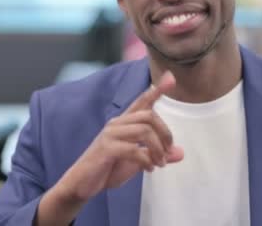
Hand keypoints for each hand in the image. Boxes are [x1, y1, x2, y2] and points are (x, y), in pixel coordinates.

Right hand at [56, 71, 183, 202]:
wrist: (81, 185)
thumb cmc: (108, 169)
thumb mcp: (138, 162)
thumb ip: (157, 155)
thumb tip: (180, 153)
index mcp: (124, 123)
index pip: (142, 101)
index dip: (157, 90)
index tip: (171, 77)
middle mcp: (116, 123)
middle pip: (149, 115)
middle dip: (165, 133)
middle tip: (169, 152)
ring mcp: (110, 134)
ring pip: (144, 130)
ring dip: (158, 149)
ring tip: (159, 163)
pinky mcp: (106, 148)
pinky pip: (134, 149)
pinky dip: (146, 160)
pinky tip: (149, 169)